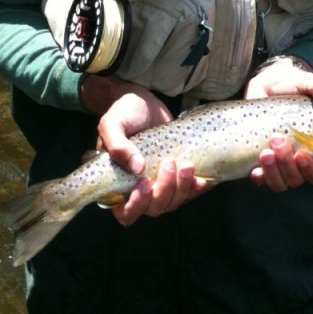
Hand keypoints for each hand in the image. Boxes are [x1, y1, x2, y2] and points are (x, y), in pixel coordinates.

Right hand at [82, 78, 207, 224]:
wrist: (145, 102)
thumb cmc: (124, 112)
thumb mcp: (112, 123)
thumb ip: (116, 145)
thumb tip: (137, 169)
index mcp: (116, 183)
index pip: (124, 212)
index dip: (136, 206)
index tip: (144, 184)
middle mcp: (137, 189)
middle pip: (153, 209)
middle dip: (164, 191)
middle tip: (169, 163)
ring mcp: (157, 184)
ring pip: (171, 203)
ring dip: (181, 189)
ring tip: (186, 165)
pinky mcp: (175, 177)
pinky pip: (187, 193)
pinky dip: (194, 189)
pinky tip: (200, 179)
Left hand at [245, 55, 312, 191]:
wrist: (266, 86)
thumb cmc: (289, 87)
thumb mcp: (300, 83)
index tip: (303, 156)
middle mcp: (298, 161)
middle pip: (298, 179)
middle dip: (288, 165)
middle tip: (278, 142)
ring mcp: (279, 164)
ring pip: (280, 182)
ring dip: (273, 172)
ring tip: (265, 152)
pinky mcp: (260, 162)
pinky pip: (261, 179)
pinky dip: (259, 177)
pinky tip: (254, 169)